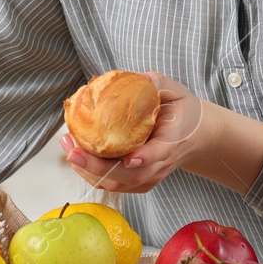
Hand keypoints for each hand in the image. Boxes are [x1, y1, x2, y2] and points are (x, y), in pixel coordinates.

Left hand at [60, 72, 214, 193]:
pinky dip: (91, 172)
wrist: (194, 136)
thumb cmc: (181, 111)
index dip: (145, 158)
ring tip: (68, 147)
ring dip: (88, 170)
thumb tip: (139, 79)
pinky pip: (112, 183)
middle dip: (98, 167)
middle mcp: (160, 165)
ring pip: (117, 183)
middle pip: (130, 175)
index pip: (159, 153)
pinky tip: (75, 154)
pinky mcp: (138, 181)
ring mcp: (149, 176)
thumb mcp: (175, 92)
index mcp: (173, 141)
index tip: (130, 158)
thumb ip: (157, 84)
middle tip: (72, 151)